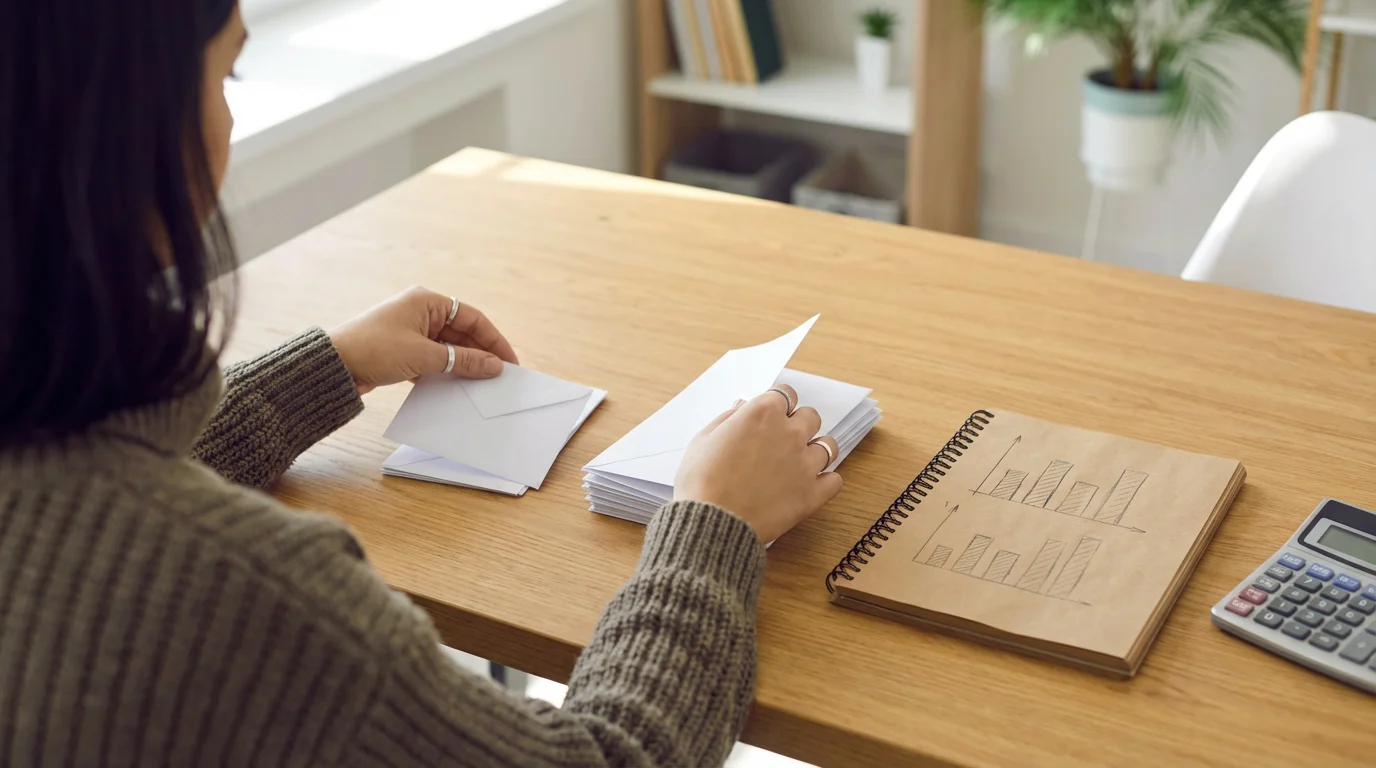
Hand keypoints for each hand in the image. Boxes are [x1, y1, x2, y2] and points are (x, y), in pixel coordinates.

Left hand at [329, 286, 518, 394]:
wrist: (333, 365)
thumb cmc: (374, 350)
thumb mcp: (424, 356)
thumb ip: (463, 360)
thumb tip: (494, 366)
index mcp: (427, 301)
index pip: (473, 318)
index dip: (494, 340)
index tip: (509, 362)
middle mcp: (421, 312)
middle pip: (462, 333)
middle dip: (481, 354)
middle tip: (499, 377)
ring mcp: (411, 331)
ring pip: (448, 348)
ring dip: (463, 365)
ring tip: (481, 385)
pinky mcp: (403, 350)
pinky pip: (433, 359)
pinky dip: (445, 372)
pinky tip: (456, 388)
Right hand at [674, 383, 842, 542]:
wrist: (712, 522)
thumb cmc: (701, 481)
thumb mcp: (703, 439)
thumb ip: (729, 418)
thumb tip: (743, 407)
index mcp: (763, 413)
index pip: (786, 394)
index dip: (778, 406)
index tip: (771, 417)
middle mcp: (790, 433)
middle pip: (811, 417)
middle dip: (798, 425)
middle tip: (782, 442)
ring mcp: (805, 463)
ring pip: (828, 446)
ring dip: (815, 451)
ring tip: (798, 464)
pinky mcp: (813, 493)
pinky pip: (835, 480)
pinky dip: (825, 482)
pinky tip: (809, 486)